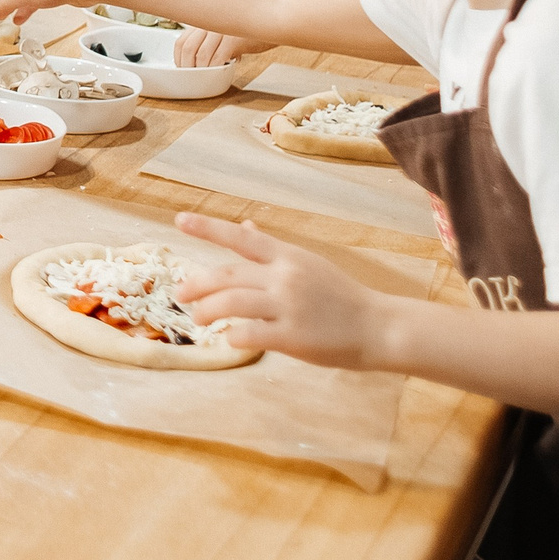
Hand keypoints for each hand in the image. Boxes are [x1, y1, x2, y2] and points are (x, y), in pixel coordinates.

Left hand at [172, 212, 388, 367]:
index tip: (179, 220)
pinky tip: (228, 339)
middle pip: (227, 275)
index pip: (241, 237)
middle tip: (179, 294)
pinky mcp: (293, 337)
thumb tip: (245, 225)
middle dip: (197, 284)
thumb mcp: (308, 263)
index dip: (208, 228)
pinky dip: (232, 336)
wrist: (379, 327)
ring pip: (231, 303)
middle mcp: (285, 276)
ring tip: (198, 318)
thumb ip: (272, 250)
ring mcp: (289, 306)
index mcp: (288, 256)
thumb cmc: (341, 296)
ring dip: (207, 311)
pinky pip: (250, 334)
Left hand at [175, 28, 267, 68]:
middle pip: (187, 48)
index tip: (182, 68)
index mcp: (204, 22)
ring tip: (205, 76)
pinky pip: (217, 58)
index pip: (181, 41)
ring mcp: (221, 30)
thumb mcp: (223, 33)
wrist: (273, 24)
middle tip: (192, 76)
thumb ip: (209, 42)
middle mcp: (209, 23)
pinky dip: (215, 68)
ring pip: (201, 55)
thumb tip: (195, 63)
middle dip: (186, 67)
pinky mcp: (233, 39)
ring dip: (200, 70)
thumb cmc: (248, 32)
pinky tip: (219, 71)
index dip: (178, 58)